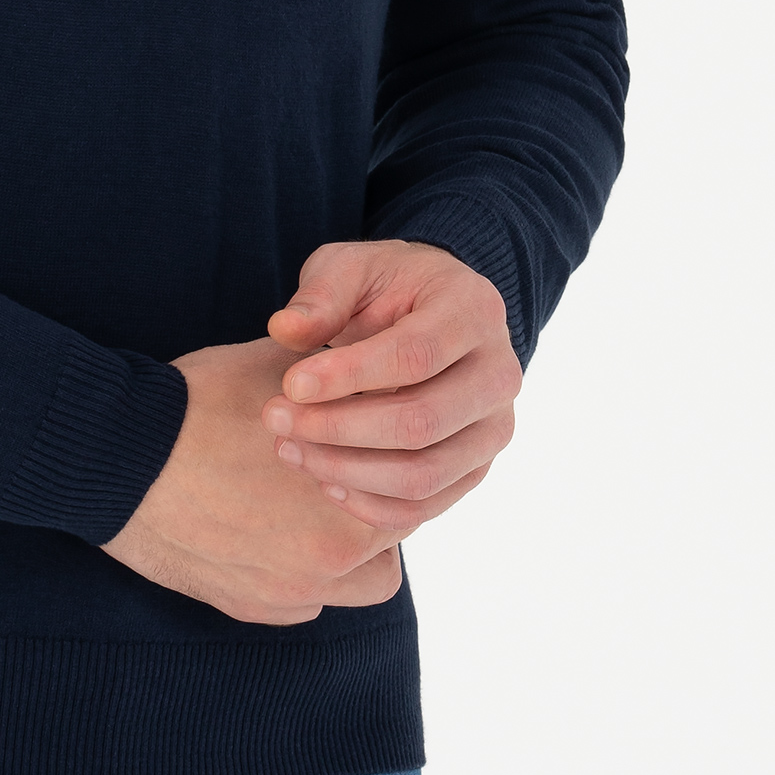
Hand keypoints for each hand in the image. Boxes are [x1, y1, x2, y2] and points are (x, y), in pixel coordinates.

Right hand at [100, 339, 408, 624]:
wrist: (116, 451)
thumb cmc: (200, 401)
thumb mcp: (284, 369)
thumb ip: (342, 377)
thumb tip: (372, 360)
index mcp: (352, 502)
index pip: (410, 487)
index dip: (392, 455)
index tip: (370, 436)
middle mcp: (330, 561)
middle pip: (389, 537)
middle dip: (371, 502)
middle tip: (339, 466)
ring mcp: (286, 592)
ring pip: (355, 584)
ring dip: (343, 551)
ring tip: (307, 506)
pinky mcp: (244, 607)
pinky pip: (299, 604)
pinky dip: (294, 573)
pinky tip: (266, 532)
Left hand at [262, 239, 520, 531]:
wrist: (429, 312)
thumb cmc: (386, 286)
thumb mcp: (351, 268)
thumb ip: (322, 296)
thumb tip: (284, 330)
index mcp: (474, 311)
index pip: (414, 356)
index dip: (349, 376)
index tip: (290, 385)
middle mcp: (499, 373)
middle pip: (421, 423)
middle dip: (338, 428)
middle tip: (275, 418)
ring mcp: (494, 427)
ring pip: (424, 474)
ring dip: (347, 471)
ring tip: (289, 448)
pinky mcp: (476, 467)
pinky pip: (426, 505)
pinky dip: (371, 505)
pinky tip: (324, 481)